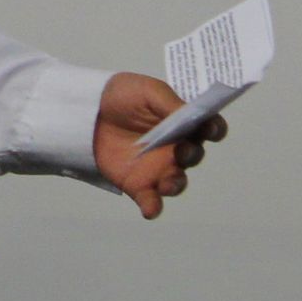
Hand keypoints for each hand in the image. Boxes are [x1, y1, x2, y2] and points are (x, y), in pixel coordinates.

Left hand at [92, 71, 227, 219]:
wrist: (87, 111)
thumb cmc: (123, 96)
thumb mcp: (148, 91)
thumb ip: (171, 103)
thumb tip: (192, 113)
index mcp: (184, 122)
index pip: (209, 128)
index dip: (214, 128)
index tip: (209, 129)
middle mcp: (176, 147)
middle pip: (194, 155)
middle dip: (192, 154)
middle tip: (181, 150)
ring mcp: (158, 167)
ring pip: (176, 182)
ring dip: (176, 184)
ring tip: (167, 184)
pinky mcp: (138, 183)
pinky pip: (151, 200)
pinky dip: (153, 207)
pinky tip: (150, 210)